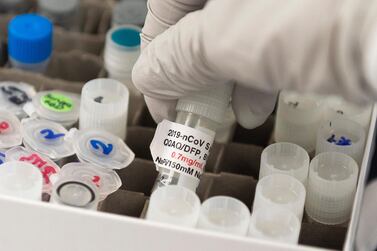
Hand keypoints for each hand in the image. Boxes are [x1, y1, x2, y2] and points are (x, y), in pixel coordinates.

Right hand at [133, 0, 376, 127]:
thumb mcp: (228, 40)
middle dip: (194, 72)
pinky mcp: (307, 13)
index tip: (158, 100)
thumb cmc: (313, 17)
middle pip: (201, 20)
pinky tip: (257, 105)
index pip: (165, 6)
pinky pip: (268, 39)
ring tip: (227, 115)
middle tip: (192, 110)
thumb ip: (177, 57)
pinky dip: (258, 73)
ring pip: (235, 31)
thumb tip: (148, 78)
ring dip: (226, 78)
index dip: (155, 56)